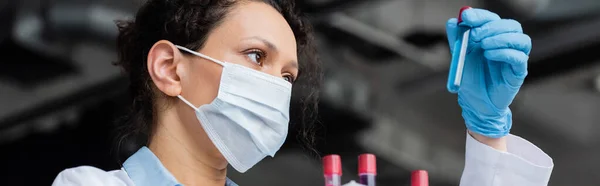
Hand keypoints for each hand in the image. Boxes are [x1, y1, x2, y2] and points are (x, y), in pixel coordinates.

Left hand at [446, 8, 530, 137]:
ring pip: (521, 39)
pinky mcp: (518, 71)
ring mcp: (515, 58)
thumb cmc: (470, 78)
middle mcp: (507, 45)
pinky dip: (504, 52)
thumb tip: (453, 21)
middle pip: (511, 25)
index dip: (481, 16)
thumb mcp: (459, 55)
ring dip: (501, 38)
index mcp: (493, 37)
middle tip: (475, 34)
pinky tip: (490, 55)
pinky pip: (519, 57)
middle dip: (492, 27)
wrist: (475, 102)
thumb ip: (456, 38)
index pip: (493, 19)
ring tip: (484, 46)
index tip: (466, 18)